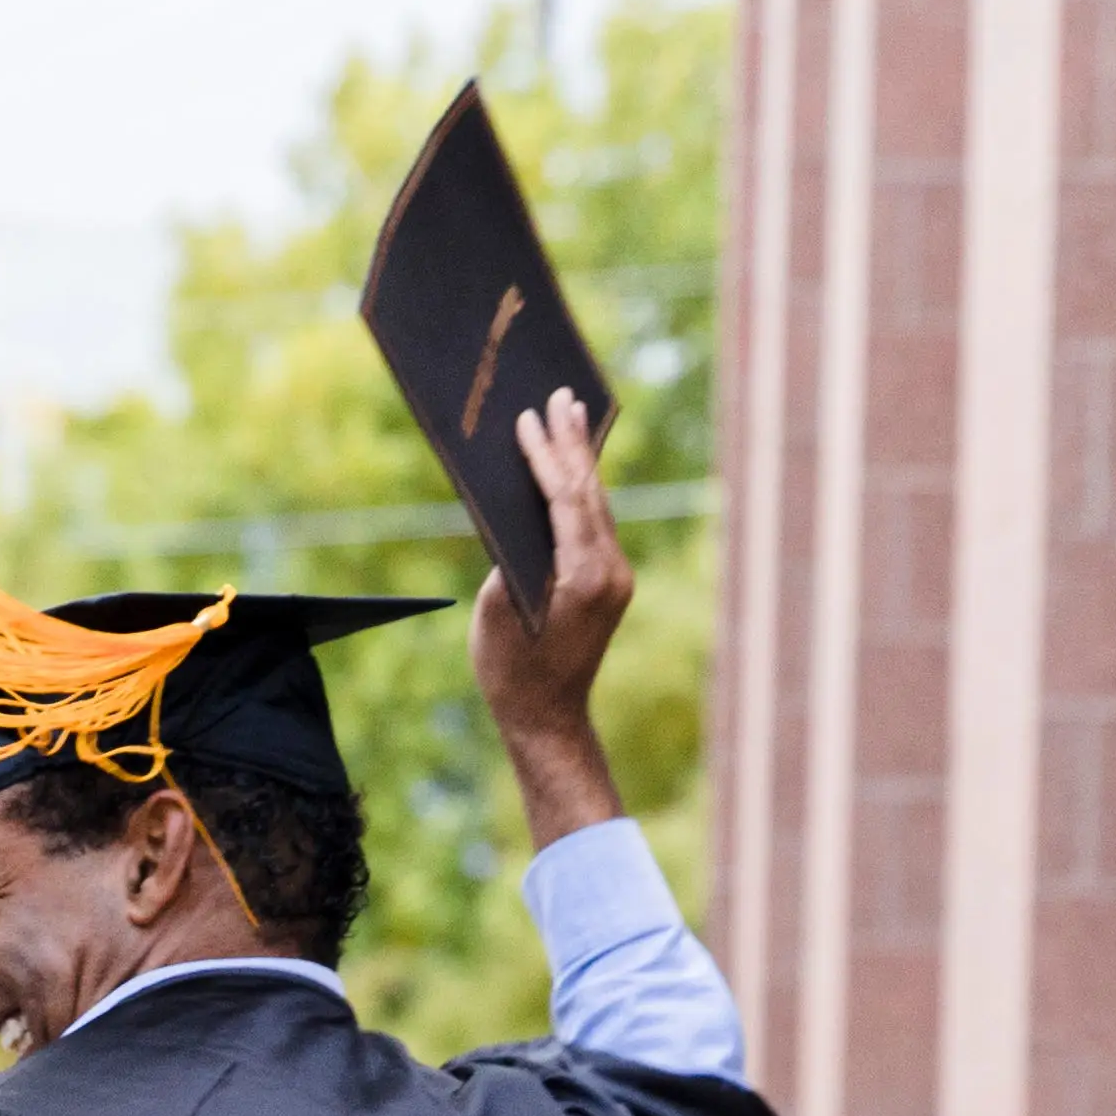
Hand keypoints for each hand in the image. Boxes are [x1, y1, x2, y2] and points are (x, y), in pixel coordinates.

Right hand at [471, 390, 637, 847]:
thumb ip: (511, 556)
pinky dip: (583, 493)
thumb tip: (520, 508)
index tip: (529, 418)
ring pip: (598, 505)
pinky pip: (597, 525)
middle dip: (574, 443)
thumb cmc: (512, 670)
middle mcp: (612, 572)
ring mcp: (618, 577)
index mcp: (584, 577)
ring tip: (573, 416)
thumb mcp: (497, 608)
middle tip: (564, 397)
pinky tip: (575, 468)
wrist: (549, 718)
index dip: (546, 456)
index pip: (566, 500)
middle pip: (590, 493)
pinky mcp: (613, 583)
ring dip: (582, 461)